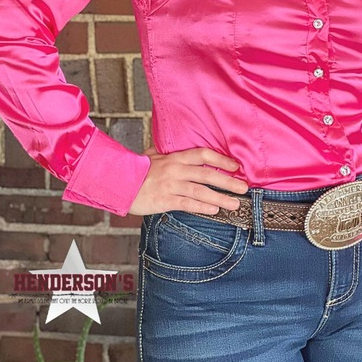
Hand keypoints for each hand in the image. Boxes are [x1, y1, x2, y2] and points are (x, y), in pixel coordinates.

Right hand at [129, 146, 249, 215]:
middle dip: (228, 181)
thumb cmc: (136, 170)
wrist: (116, 182)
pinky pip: (186, 204)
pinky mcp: (164, 200)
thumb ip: (170, 154)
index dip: (222, 159)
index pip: (203, 154)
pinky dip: (202, 207)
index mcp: (175, 157)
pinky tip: (214, 210)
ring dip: (220, 198)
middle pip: (207, 174)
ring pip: (200, 191)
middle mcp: (175, 169)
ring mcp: (170, 185)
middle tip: (244, 187)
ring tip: (235, 203)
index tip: (236, 166)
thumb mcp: (154, 156)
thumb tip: (182, 151)